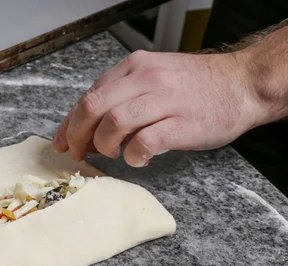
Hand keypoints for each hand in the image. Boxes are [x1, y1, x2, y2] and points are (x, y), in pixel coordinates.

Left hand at [52, 50, 265, 166]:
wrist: (242, 84)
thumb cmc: (195, 88)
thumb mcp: (153, 79)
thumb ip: (121, 97)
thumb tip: (88, 129)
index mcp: (134, 68)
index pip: (88, 95)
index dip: (69, 123)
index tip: (62, 142)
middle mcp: (145, 79)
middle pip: (93, 107)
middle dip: (77, 135)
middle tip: (79, 153)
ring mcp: (164, 100)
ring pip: (113, 123)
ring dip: (104, 145)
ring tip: (113, 153)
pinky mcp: (181, 124)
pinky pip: (144, 142)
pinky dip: (133, 156)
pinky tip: (137, 159)